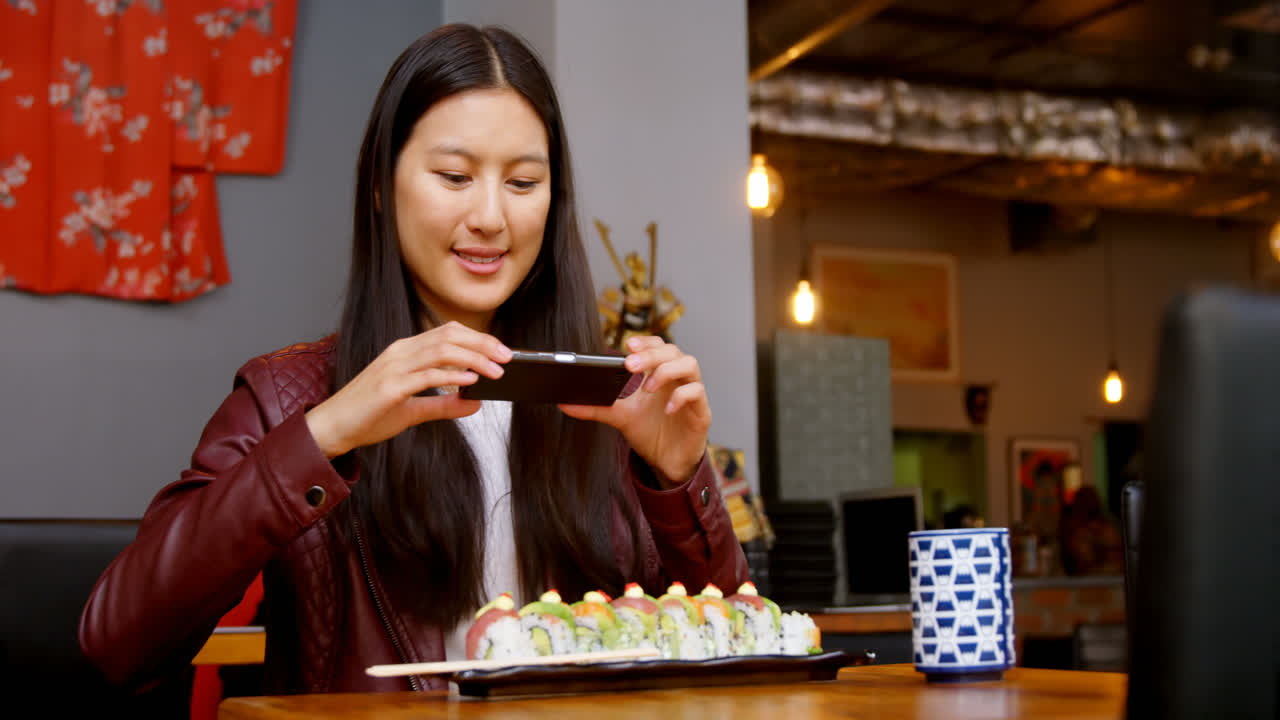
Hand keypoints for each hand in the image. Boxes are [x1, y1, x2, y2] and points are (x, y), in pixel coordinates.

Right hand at [305, 322, 512, 457]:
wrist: (332, 428)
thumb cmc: (368, 416)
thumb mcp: (413, 410)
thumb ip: (444, 405)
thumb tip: (476, 403)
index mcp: (405, 351)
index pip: (448, 333)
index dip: (478, 338)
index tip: (502, 351)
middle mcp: (400, 352)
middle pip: (449, 335)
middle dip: (483, 344)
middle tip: (508, 358)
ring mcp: (393, 367)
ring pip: (441, 350)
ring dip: (474, 359)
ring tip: (496, 371)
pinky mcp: (389, 387)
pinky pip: (426, 375)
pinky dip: (452, 375)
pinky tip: (470, 381)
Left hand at [559, 336, 710, 487]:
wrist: (668, 463)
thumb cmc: (650, 433)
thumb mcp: (620, 417)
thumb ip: (595, 408)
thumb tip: (564, 403)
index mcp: (659, 374)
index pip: (658, 345)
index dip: (645, 342)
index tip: (627, 345)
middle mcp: (677, 379)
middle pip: (673, 351)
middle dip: (651, 354)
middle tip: (630, 365)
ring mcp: (692, 393)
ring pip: (690, 364)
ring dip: (667, 371)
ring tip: (648, 387)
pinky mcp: (701, 412)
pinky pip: (698, 393)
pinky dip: (681, 396)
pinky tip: (666, 408)